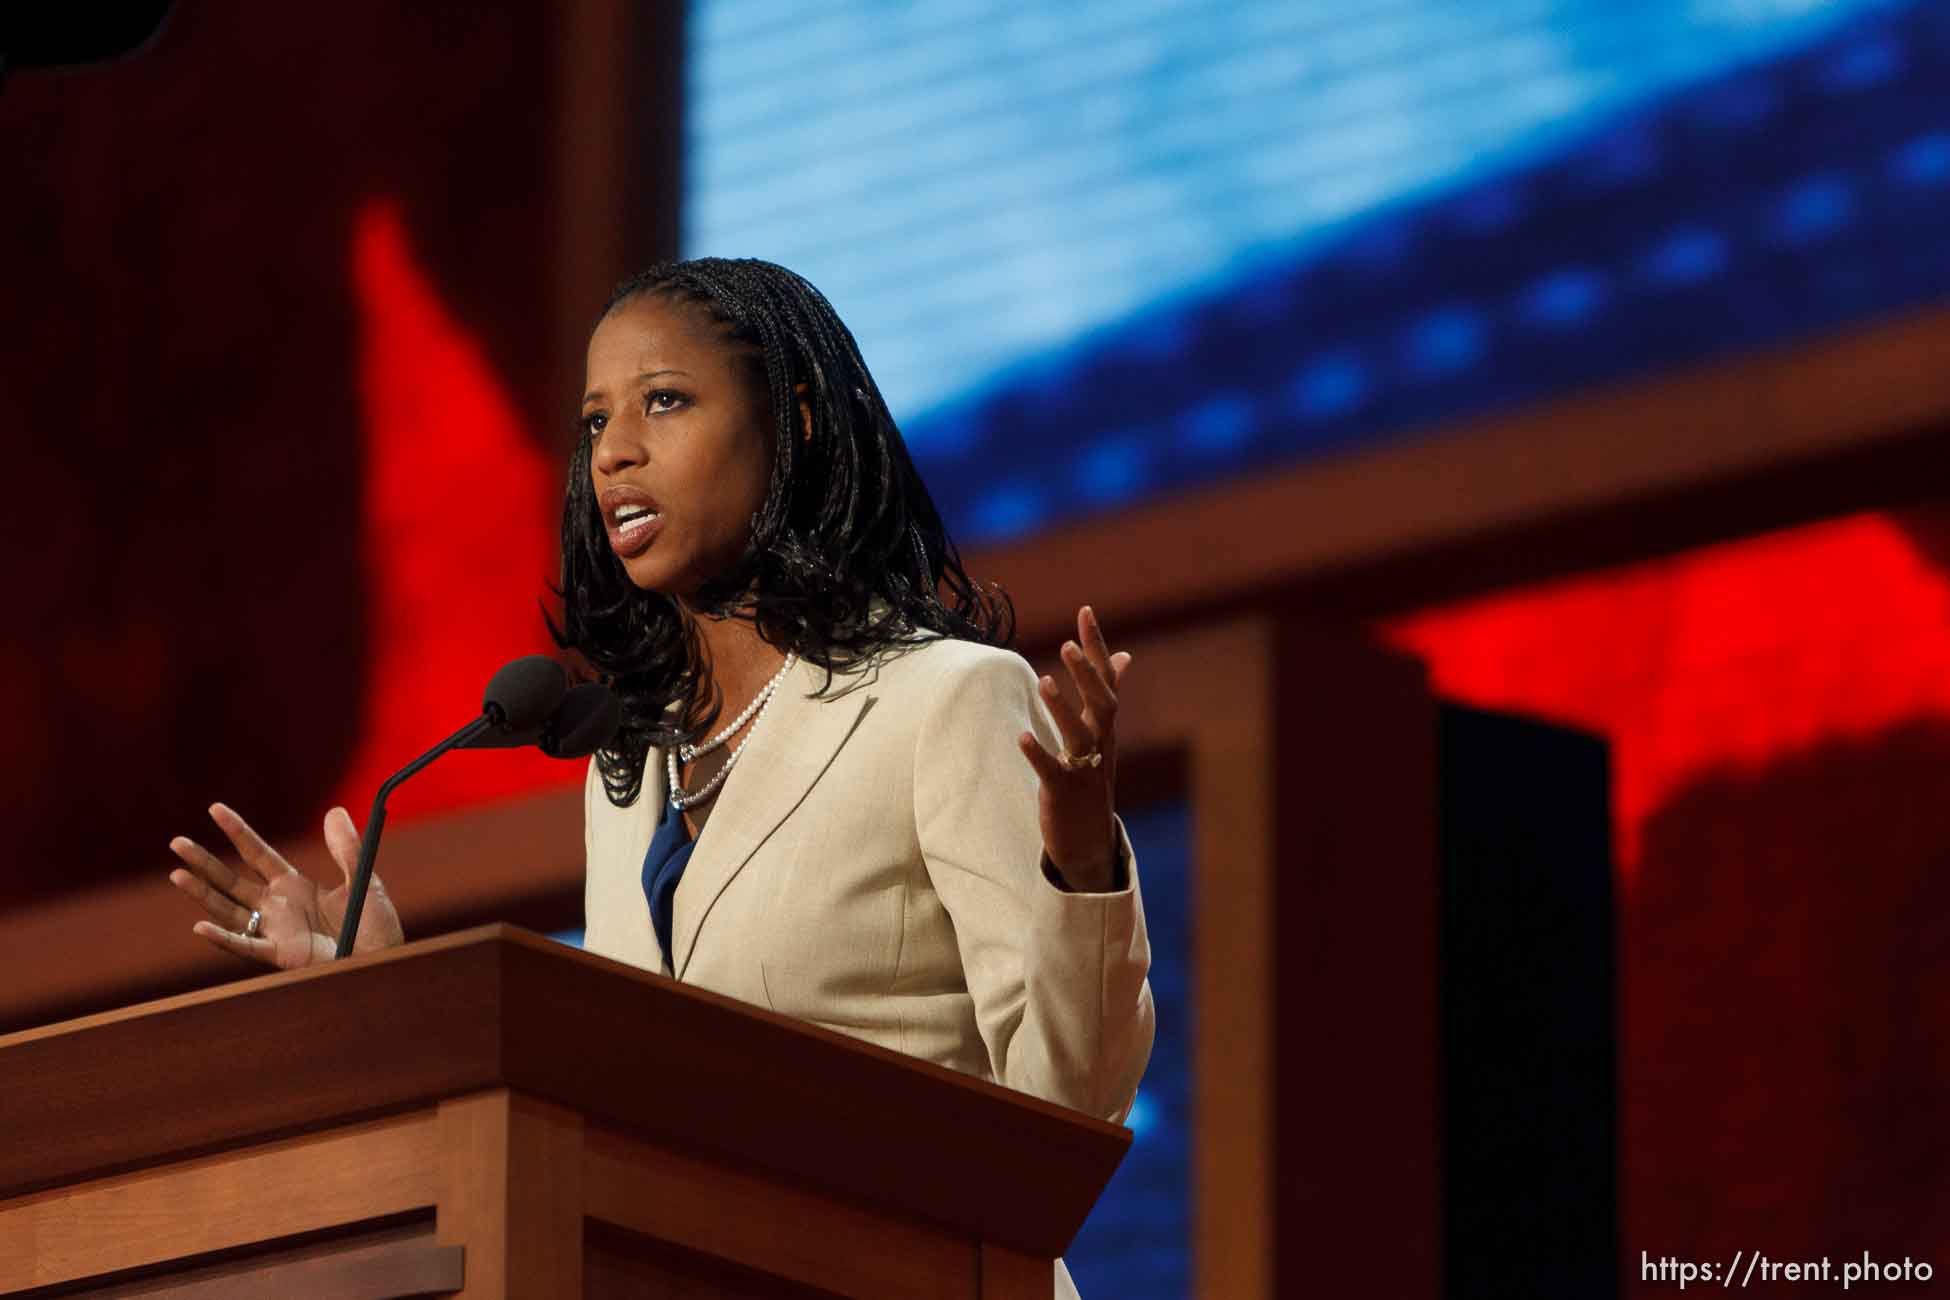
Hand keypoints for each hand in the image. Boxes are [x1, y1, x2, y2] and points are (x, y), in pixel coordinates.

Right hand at [168, 803, 404, 968]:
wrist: (384, 959)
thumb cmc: (375, 923)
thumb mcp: (362, 878)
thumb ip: (347, 848)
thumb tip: (334, 810)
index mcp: (294, 885)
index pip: (256, 853)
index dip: (236, 831)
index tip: (215, 808)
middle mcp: (277, 906)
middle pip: (231, 880)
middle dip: (204, 862)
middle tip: (176, 842)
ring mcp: (275, 931)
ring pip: (228, 910)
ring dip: (202, 894)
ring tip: (177, 874)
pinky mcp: (282, 955)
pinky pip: (247, 947)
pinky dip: (224, 938)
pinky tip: (201, 926)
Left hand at [1018, 605, 1131, 891]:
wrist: (1089, 839)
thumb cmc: (1091, 779)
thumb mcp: (1102, 734)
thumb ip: (1108, 693)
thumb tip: (1123, 656)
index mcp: (1105, 727)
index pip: (1105, 679)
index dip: (1096, 646)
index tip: (1085, 611)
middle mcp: (1101, 744)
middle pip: (1102, 704)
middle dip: (1086, 675)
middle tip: (1067, 645)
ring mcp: (1085, 769)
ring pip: (1078, 736)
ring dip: (1062, 708)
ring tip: (1042, 682)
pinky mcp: (1064, 793)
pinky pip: (1052, 772)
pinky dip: (1038, 754)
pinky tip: (1021, 737)